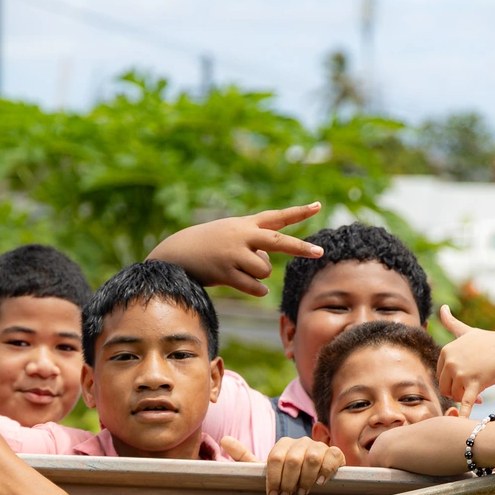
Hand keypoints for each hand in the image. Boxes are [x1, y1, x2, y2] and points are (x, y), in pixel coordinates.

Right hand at [149, 203, 323, 295]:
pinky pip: (254, 286)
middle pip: (279, 242)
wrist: (175, 252)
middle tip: (320, 252)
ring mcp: (233, 253)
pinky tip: (249, 285)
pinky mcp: (225, 271)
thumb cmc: (208, 244)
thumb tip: (266, 268)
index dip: (298, 212)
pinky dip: (256, 289)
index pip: (276, 217)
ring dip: (259, 275)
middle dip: (300, 248)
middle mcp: (242, 235)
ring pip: (264, 270)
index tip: (319, 205)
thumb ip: (253, 246)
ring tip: (240, 269)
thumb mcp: (231, 236)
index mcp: (245, 224)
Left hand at [227, 435, 344, 494]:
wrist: (315, 476)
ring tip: (303, 491)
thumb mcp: (265, 469)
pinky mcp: (335, 452)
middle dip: (289, 481)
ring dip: (306, 479)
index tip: (274, 494)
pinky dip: (326, 471)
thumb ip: (244, 457)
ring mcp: (319, 446)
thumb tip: (223, 439)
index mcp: (283, 445)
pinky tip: (320, 483)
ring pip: (312, 458)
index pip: (275, 458)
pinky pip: (332, 456)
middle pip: (293, 459)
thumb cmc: (287, 475)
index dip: (274, 478)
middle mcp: (301, 442)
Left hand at [437, 305, 494, 416]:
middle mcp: (450, 361)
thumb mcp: (468, 332)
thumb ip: (451, 323)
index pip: (441, 376)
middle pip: (446, 388)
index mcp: (445, 350)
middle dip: (460, 391)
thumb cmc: (490, 342)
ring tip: (481, 392)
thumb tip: (441, 307)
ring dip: (468, 398)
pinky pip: (466, 403)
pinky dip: (464, 414)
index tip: (468, 379)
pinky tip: (463, 425)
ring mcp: (461, 372)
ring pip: (456, 396)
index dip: (455, 381)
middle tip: (476, 388)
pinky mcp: (474, 383)